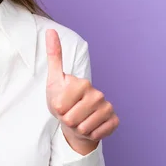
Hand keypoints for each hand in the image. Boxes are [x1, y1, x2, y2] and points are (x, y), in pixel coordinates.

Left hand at [45, 29, 118, 154]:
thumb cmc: (62, 100)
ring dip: (77, 128)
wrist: (76, 120)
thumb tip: (50, 30)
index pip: (60, 106)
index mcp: (81, 83)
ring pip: (83, 128)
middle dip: (67, 120)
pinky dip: (89, 134)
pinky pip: (96, 134)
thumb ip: (54, 56)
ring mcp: (107, 107)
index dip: (57, 110)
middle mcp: (97, 93)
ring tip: (78, 120)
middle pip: (71, 119)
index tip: (61, 105)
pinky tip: (90, 127)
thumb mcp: (54, 79)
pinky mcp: (114, 121)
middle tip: (69, 114)